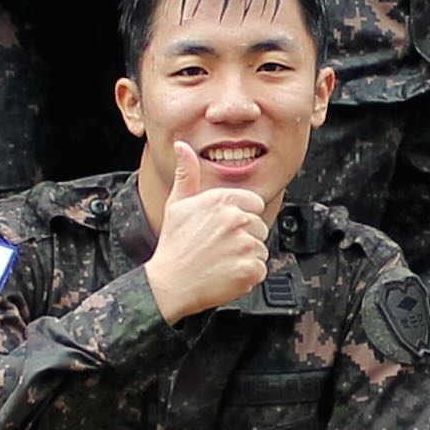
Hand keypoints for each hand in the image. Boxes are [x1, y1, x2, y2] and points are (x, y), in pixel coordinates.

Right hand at [141, 143, 273, 320]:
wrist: (169, 283)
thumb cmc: (174, 245)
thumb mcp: (177, 204)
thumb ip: (187, 173)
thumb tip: (182, 146)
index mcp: (223, 200)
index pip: (254, 204)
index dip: (240, 218)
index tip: (223, 230)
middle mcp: (237, 219)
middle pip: (260, 227)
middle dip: (244, 238)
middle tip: (219, 248)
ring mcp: (245, 244)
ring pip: (260, 249)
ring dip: (246, 257)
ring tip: (221, 261)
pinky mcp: (250, 268)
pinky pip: (260, 269)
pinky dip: (247, 276)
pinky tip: (226, 273)